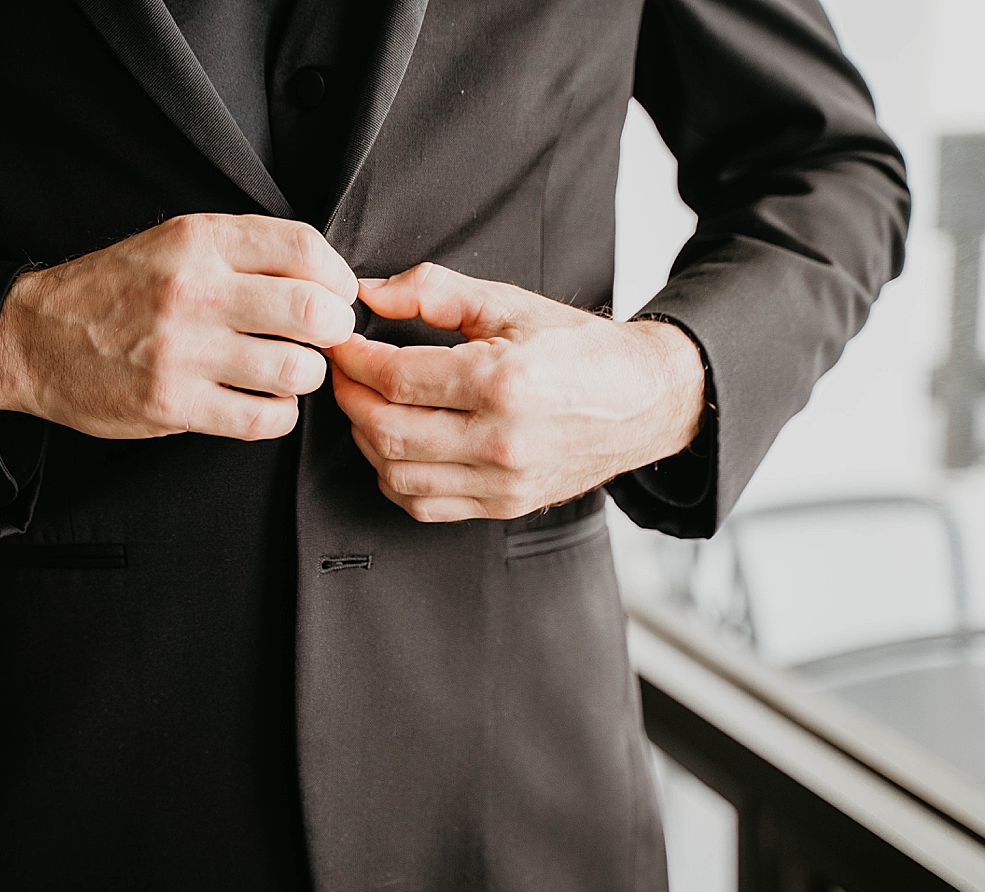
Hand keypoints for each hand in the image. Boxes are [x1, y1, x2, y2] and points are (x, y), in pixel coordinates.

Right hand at [0, 213, 357, 439]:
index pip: (304, 249)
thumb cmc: (119, 290)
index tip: (338, 294)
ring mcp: (182, 351)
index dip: (338, 277)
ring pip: (296, 370)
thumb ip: (246, 251)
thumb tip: (327, 275)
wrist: (34, 338)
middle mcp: (193, 291)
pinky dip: (280, 415)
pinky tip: (267, 402)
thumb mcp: (176, 243)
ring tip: (291, 371)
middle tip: (326, 338)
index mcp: (199, 241)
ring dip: (308, 375)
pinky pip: (264, 418)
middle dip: (335, 329)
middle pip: (313, 311)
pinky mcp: (172, 404)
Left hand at [328, 263, 704, 521]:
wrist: (642, 400)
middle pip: (387, 431)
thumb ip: (434, 291)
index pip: (396, 378)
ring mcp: (503, 481)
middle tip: (343, 372)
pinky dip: (393, 478)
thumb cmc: (579, 349)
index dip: (353, 360)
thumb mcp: (509, 304)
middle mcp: (502, 440)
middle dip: (350, 398)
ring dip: (367, 440)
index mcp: (503, 382)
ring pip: (397, 475)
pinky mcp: (504, 505)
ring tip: (367, 405)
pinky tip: (394, 447)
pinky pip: (424, 506)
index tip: (341, 343)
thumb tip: (370, 294)